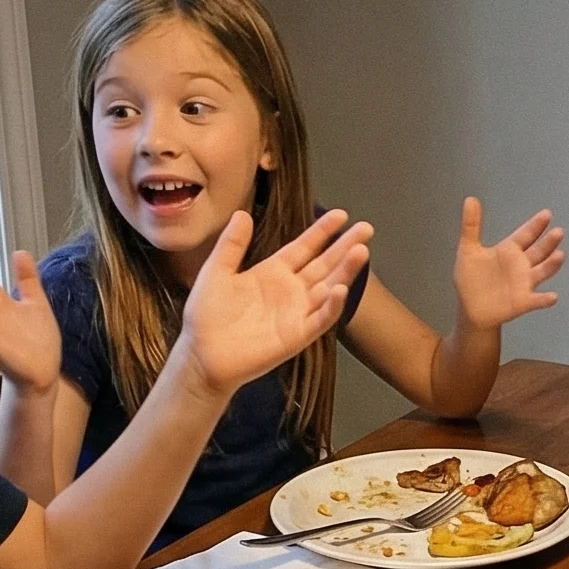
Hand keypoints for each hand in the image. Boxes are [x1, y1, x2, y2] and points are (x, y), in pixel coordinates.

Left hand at [177, 209, 374, 396]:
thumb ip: (232, 245)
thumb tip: (242, 214)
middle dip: (345, 247)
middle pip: (324, 264)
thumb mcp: (216, 272)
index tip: (341, 215)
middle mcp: (291, 290)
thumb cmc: (206, 315)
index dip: (322, 231)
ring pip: (328, 288)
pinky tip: (340, 288)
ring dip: (345, 271)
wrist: (201, 354)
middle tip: (367, 228)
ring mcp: (297, 313)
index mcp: (273, 272)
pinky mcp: (297, 336)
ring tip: (361, 251)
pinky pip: (320, 319)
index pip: (304, 247)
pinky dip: (332, 306)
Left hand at [452, 198, 564, 330]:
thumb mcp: (468, 250)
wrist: (471, 309)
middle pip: (539, 251)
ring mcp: (524, 284)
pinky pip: (537, 300)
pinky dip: (544, 299)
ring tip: (560, 256)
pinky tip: (552, 296)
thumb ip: (471, 226)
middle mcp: (521, 265)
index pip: (526, 235)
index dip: (536, 225)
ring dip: (551, 265)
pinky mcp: (523, 302)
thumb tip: (470, 199)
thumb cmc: (471, 279)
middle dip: (549, 242)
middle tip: (558, 232)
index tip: (547, 214)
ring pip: (542, 272)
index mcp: (509, 251)